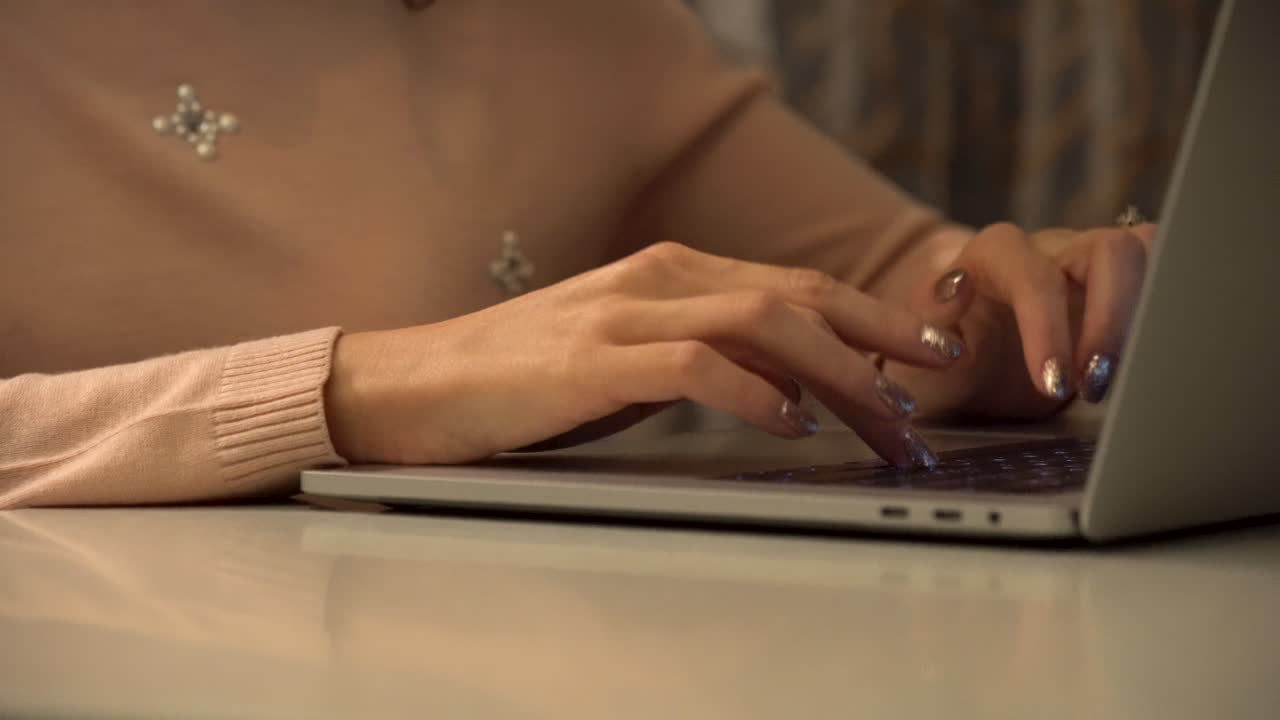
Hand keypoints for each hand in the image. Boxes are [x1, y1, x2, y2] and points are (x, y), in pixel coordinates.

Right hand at [325, 242, 965, 468]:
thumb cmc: (527, 377)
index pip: (795, 285)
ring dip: (837, 374)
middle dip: (879, 345)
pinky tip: (789, 421)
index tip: (929, 352)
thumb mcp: (632, 356)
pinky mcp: (590, 358)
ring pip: (762, 321)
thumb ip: (706, 356)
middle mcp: (658, 278)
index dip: (873, 316)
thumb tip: (795, 389)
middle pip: (796, 297)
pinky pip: (693, 363)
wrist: (418, 383)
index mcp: (672, 272)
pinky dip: (753, 391)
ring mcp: (623, 313)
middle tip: (933, 393)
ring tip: (883, 422)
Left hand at [882, 221, 1156, 419]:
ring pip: (1149, 255)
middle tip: (1096, 387)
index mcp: (993, 257)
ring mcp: (1089, 265)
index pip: (1034, 276)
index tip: (1053, 385)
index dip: (1049, 328)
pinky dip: (1169, 315)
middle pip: (1110, 251)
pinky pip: (1163, 279)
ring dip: (1150, 315)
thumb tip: (956, 286)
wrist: (950, 368)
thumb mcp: (909, 347)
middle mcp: (1049, 250)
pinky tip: (1159, 365)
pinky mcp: (1120, 290)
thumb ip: (926, 316)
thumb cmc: (931, 355)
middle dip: (1114, 322)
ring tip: (1127, 378)